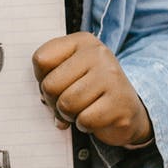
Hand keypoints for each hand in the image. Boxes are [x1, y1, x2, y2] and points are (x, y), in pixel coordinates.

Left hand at [32, 32, 152, 147]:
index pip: (41, 59)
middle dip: (53, 102)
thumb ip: (50, 76)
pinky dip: (85, 125)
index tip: (57, 83)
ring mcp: (111, 76)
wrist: (127, 108)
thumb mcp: (70, 72)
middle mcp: (98, 54)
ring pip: (66, 104)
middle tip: (67, 103)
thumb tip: (44, 98)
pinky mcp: (120, 102)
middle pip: (51, 85)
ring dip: (69, 115)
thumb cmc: (91, 90)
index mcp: (82, 41)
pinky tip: (95, 118)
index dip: (41, 78)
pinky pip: (85, 120)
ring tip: (82, 110)